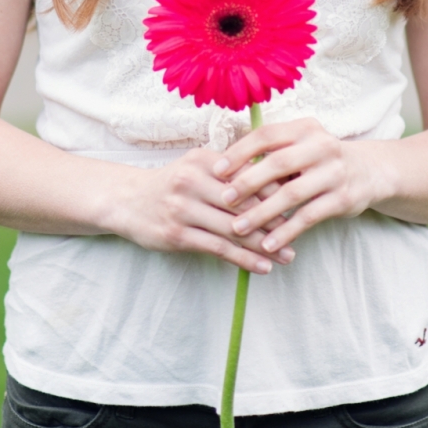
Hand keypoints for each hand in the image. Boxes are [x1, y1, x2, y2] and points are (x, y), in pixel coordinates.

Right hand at [114, 145, 295, 273]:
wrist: (127, 201)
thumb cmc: (172, 184)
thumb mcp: (197, 167)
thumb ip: (229, 172)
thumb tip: (276, 182)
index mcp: (202, 160)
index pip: (248, 176)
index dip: (276, 191)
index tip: (299, 202)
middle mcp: (192, 181)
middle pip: (244, 203)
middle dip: (276, 220)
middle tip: (300, 231)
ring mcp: (183, 209)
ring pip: (234, 229)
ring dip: (265, 245)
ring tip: (289, 255)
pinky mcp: (177, 234)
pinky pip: (218, 249)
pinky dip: (244, 259)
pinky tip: (263, 267)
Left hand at [212, 119, 389, 254]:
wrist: (369, 171)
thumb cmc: (319, 159)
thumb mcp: (300, 145)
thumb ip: (270, 154)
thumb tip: (222, 169)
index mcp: (304, 128)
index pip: (266, 135)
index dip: (239, 152)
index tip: (216, 170)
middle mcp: (321, 146)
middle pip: (278, 163)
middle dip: (247, 182)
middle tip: (223, 199)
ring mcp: (333, 173)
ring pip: (292, 194)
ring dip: (262, 213)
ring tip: (238, 228)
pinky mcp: (342, 199)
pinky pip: (308, 217)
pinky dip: (286, 232)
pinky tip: (267, 244)